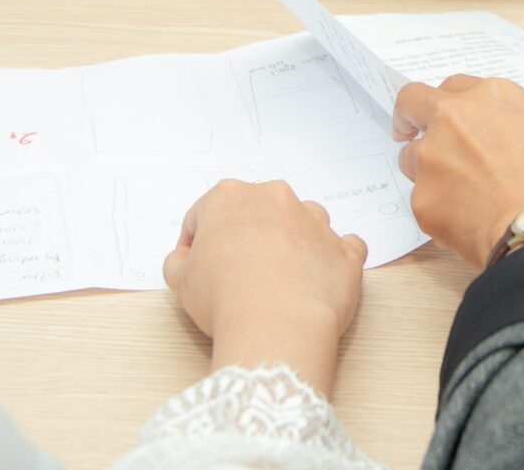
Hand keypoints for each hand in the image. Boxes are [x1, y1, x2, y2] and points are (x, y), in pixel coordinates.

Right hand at [163, 180, 366, 393]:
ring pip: (303, 223)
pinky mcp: (345, 250)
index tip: (198, 266)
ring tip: (280, 281)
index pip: (206, 213)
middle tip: (238, 275)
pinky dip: (333, 261)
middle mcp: (276, 199)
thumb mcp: (179, 281)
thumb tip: (185, 259)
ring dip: (292, 244)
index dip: (198, 243)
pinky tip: (318, 281)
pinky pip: (344, 248)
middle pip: (258, 213)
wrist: (276, 325)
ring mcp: (316, 222)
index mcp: (230, 197)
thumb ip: (178, 261)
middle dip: (248, 237)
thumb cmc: (224, 298)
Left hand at [392, 75, 523, 266]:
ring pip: (411, 157)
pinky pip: (423, 202)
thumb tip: (507, 154)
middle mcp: (455, 117)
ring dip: (427, 172)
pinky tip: (470, 228)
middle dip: (409, 116)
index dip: (454, 107)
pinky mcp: (422, 197)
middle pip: (413, 101)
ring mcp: (433, 156)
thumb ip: (514, 133)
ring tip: (461, 199)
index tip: (453, 121)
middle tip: (410, 132)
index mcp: (493, 97)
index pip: (456, 88)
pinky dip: (440, 213)